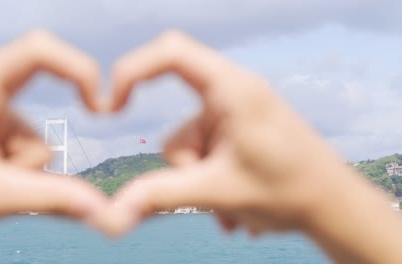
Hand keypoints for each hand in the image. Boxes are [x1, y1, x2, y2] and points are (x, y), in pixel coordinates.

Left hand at [0, 31, 108, 238]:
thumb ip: (51, 198)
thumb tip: (101, 206)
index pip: (38, 52)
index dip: (78, 69)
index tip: (96, 107)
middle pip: (40, 119)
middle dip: (31, 161)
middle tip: (1, 187)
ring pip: (34, 142)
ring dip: (20, 174)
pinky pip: (23, 150)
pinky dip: (13, 174)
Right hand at [108, 31, 401, 262]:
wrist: (333, 205)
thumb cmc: (289, 191)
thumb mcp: (218, 191)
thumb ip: (162, 195)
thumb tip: (114, 210)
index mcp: (232, 89)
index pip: (171, 53)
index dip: (132, 71)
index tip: (111, 106)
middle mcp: (232, 93)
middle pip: (179, 124)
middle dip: (186, 168)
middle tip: (209, 196)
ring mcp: (234, 115)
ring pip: (192, 148)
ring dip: (203, 185)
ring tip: (233, 214)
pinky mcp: (237, 131)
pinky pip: (206, 154)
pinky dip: (212, 182)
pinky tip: (237, 209)